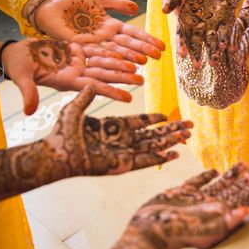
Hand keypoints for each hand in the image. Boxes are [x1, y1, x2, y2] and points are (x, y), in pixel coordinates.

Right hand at [2, 37, 137, 114]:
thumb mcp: (21, 78)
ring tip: (139, 65)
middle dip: (122, 77)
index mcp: (66, 81)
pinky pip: (95, 48)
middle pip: (103, 75)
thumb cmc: (16, 66)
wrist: (14, 54)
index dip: (111, 91)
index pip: (93, 88)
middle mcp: (75, 73)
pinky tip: (125, 49)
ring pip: (103, 61)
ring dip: (120, 63)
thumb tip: (29, 111)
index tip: (128, 98)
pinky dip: (109, 49)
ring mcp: (76, 61)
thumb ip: (28, 93)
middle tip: (142, 80)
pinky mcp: (74, 49)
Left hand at [32, 0, 164, 63]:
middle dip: (143, 50)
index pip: (132, 34)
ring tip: (143, 63)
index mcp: (110, 26)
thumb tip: (136, 7)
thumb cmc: (72, 2)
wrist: (49, 7)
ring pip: (115, 52)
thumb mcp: (97, 0)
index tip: (161, 47)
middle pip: (127, 45)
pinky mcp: (81, 48)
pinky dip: (110, 60)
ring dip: (129, 58)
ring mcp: (94, 44)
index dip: (147, 39)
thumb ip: (116, 5)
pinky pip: (97, 54)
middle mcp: (105, 38)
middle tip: (157, 57)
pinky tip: (121, 64)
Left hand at [43, 86, 192, 176]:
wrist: (58, 153)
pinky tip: (175, 154)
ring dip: (171, 141)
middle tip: (189, 126)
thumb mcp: (74, 109)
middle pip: (153, 135)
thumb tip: (91, 83)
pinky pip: (146, 160)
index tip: (167, 116)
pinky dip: (160, 157)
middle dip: (171, 131)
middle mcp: (122, 140)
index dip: (154, 120)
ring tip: (188, 136)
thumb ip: (85, 97)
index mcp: (113, 127)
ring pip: (154, 146)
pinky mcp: (123, 164)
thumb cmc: (62, 133)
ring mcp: (124, 152)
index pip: (139, 123)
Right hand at [130, 163, 248, 248]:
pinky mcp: (181, 194)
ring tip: (244, 164)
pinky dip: (206, 176)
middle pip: (235, 190)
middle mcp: (211, 207)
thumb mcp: (208, 230)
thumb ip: (231, 222)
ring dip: (232, 175)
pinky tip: (215, 170)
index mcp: (220, 214)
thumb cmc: (179, 235)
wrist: (150, 233)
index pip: (244, 198)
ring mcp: (196, 200)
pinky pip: (198, 182)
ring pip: (219, 184)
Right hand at [161, 0, 240, 66]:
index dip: (182, 46)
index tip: (182, 55)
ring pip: (212, 41)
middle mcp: (198, 27)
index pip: (182, 37)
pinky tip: (226, 47)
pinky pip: (226, 30)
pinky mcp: (224, 19)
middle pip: (197, 44)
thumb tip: (164, 10)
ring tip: (213, 63)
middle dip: (197, 55)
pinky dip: (225, 38)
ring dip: (212, 52)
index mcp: (185, 24)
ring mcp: (212, 24)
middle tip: (198, 67)